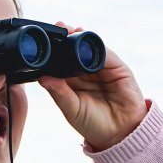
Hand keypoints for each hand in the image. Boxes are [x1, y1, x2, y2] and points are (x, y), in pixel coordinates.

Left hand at [37, 22, 147, 151]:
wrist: (120, 135)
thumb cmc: (93, 124)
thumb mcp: (72, 109)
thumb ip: (59, 93)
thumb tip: (42, 77)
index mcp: (71, 81)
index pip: (60, 61)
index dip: (52, 50)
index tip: (43, 41)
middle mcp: (86, 71)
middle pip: (74, 49)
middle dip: (66, 37)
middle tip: (56, 28)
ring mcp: (102, 68)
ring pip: (90, 47)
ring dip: (81, 37)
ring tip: (70, 31)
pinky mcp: (118, 68)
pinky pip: (107, 54)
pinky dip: (98, 47)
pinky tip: (89, 43)